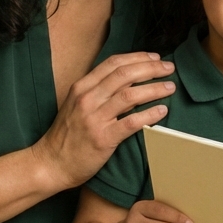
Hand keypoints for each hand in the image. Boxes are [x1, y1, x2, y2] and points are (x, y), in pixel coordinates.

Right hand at [32, 52, 174, 189]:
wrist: (51, 164)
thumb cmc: (67, 135)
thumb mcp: (76, 104)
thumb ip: (98, 90)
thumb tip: (128, 80)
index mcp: (82, 87)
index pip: (113, 63)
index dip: (138, 58)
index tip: (155, 58)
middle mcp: (87, 98)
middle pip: (125, 75)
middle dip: (151, 69)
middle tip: (169, 69)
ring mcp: (94, 118)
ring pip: (131, 95)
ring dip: (155, 89)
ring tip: (170, 88)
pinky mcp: (103, 138)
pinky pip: (131, 122)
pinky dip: (150, 114)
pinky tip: (162, 111)